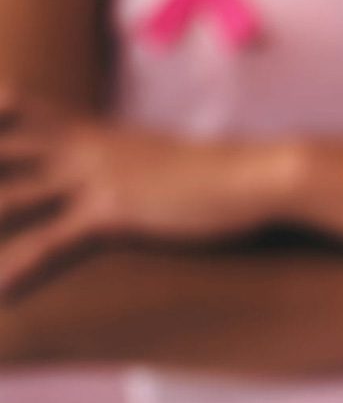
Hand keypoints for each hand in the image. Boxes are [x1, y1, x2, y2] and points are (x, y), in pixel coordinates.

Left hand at [0, 91, 302, 292]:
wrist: (257, 175)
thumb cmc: (216, 174)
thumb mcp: (158, 161)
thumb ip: (123, 163)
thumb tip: (116, 174)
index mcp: (89, 132)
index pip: (16, 111)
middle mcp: (82, 148)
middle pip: (0, 150)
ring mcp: (94, 178)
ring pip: (10, 195)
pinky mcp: (114, 212)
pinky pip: (54, 242)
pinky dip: (22, 268)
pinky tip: (1, 291)